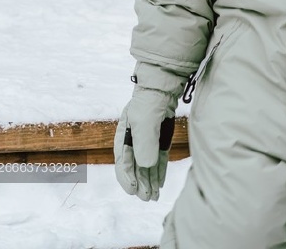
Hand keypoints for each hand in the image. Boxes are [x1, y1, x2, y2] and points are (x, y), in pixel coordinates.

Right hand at [114, 86, 176, 200]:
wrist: (164, 87)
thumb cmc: (149, 102)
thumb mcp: (144, 121)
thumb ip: (144, 144)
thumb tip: (146, 165)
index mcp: (124, 136)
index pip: (122, 162)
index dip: (126, 177)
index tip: (134, 190)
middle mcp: (134, 140)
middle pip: (135, 166)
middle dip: (140, 183)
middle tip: (147, 198)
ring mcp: (148, 140)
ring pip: (147, 165)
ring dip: (150, 181)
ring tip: (154, 197)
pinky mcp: (160, 139)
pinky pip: (158, 159)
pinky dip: (159, 172)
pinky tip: (160, 184)